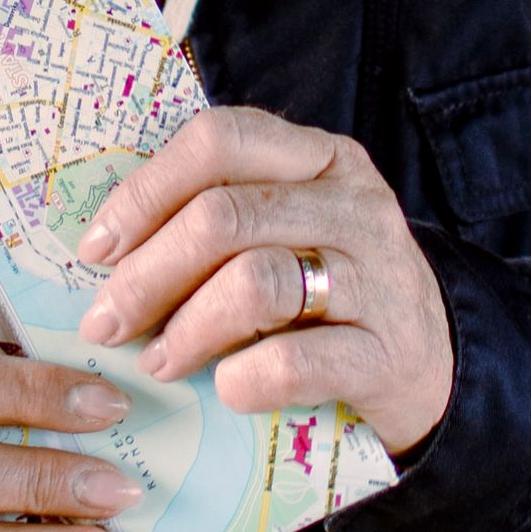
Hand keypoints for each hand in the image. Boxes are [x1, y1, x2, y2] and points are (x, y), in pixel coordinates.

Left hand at [77, 107, 455, 459]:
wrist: (433, 367)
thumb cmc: (331, 296)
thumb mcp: (290, 232)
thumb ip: (221, 217)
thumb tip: (103, 249)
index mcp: (321, 159)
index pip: (220, 140)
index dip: (145, 192)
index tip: (97, 248)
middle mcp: (354, 205)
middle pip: (222, 217)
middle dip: (145, 275)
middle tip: (106, 323)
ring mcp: (377, 278)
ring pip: (254, 282)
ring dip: (186, 328)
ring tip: (158, 362)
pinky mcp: (386, 355)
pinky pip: (293, 360)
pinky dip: (243, 379)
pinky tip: (226, 391)